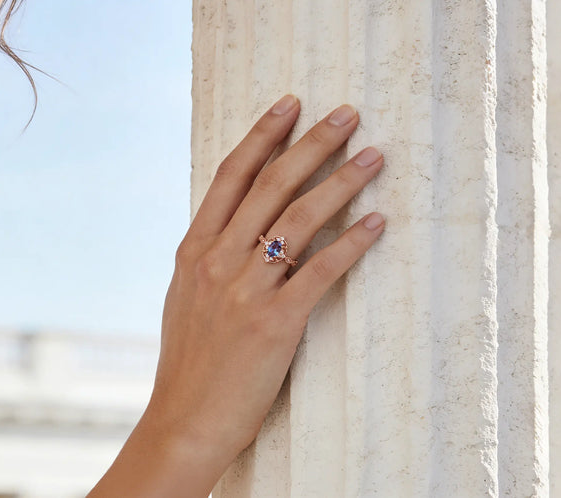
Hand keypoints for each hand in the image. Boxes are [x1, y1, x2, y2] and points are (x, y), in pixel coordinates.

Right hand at [90, 94, 385, 496]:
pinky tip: (376, 222)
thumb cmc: (189, 365)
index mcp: (193, 251)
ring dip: (340, 182)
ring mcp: (244, 290)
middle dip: (312, 143)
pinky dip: (351, 243)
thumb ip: (207, 260)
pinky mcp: (274, 323)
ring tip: (372, 157)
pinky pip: (320, 271)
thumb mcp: (184, 299)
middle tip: (348, 114)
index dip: (263, 135)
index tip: (290, 104)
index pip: (231, 176)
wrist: (184, 420)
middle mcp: (217, 261)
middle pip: (270, 185)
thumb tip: (233, 229)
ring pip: (297, 220)